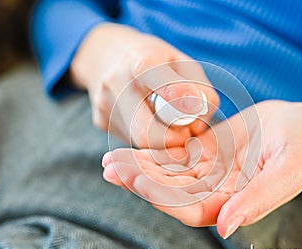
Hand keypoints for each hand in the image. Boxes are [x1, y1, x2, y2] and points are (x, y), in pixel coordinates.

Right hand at [70, 23, 218, 147]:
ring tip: (167, 121)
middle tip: (186, 132)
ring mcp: (104, 105)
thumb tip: (199, 126)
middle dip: (173, 140)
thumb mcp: (182, 62)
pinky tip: (147, 118)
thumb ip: (200, 90)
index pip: (154, 78)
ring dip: (162, 140)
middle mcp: (116, 83)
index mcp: (140, 61)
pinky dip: (148, 136)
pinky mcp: (100, 121)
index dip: (178, 97)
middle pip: (145, 131)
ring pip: (139, 141)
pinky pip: (131, 140)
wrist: (106, 54)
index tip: (195, 109)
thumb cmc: (155, 59)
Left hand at [102, 100, 301, 237]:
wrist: (298, 122)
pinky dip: (150, 153)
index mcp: (235, 203)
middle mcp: (217, 192)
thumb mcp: (289, 169)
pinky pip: (172, 156)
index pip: (192, 209)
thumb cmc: (301, 145)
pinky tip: (128, 148)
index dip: (164, 198)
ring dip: (139, 169)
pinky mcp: (202, 154)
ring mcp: (207, 173)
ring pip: (167, 176)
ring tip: (110, 159)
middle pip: (171, 194)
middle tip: (112, 167)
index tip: (139, 181)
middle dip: (141, 182)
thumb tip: (226, 227)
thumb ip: (261, 198)